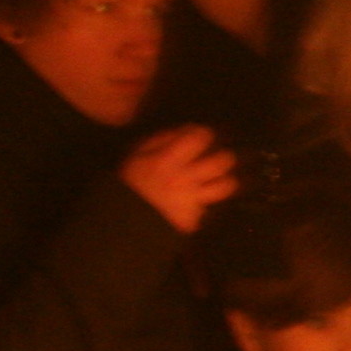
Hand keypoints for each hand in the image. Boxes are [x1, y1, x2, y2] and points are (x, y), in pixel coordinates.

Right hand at [122, 126, 240, 235]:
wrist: (125, 220)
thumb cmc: (130, 182)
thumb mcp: (138, 155)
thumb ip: (161, 139)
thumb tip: (185, 130)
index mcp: (167, 161)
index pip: (199, 138)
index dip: (203, 134)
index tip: (202, 136)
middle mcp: (184, 179)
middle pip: (221, 162)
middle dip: (224, 156)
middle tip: (217, 158)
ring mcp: (191, 199)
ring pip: (225, 186)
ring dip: (224, 181)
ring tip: (217, 180)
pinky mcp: (193, 217)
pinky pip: (207, 207)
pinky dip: (202, 204)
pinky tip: (194, 202)